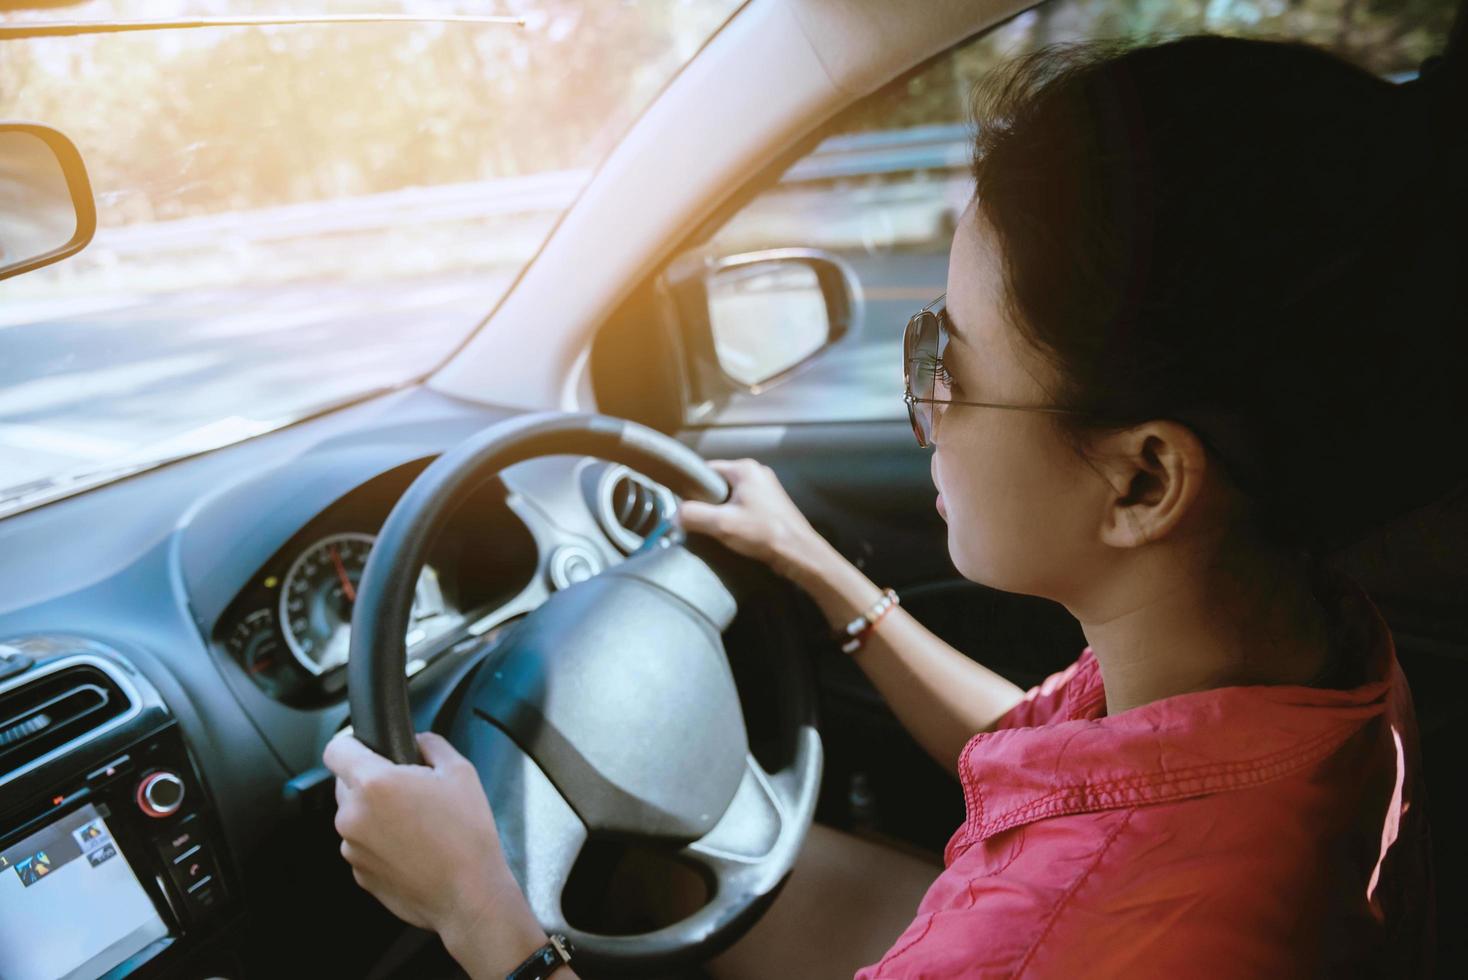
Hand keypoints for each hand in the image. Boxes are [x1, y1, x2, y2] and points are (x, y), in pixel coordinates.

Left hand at [324, 731, 546, 974]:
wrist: (469, 894)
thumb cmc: (466, 836)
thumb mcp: (460, 772)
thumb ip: (431, 745)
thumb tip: (418, 741)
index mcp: (375, 784)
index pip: (336, 749)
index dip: (351, 743)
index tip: (364, 746)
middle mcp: (354, 816)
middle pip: (345, 783)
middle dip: (371, 781)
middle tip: (408, 790)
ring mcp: (352, 848)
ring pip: (355, 817)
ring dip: (376, 815)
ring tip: (415, 825)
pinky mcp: (359, 874)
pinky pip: (363, 846)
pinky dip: (380, 843)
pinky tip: (411, 848)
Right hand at [677, 459, 827, 582]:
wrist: (799, 553)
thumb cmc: (763, 533)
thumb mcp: (721, 524)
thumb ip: (693, 516)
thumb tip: (673, 515)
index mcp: (745, 469)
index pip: (707, 470)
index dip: (692, 487)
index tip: (685, 505)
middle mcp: (757, 473)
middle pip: (718, 483)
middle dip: (707, 502)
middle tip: (701, 521)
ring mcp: (766, 489)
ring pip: (731, 496)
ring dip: (722, 511)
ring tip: (717, 528)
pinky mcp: (771, 505)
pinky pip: (743, 506)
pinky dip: (735, 517)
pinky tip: (733, 532)